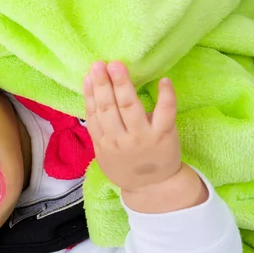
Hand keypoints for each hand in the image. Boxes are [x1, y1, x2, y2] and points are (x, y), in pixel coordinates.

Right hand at [83, 61, 181, 191]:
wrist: (153, 188)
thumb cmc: (126, 168)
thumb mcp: (104, 153)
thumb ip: (98, 130)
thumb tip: (93, 98)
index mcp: (104, 143)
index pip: (94, 114)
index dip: (90, 94)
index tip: (88, 75)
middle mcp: (121, 139)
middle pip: (109, 108)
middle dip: (102, 85)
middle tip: (99, 64)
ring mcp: (142, 137)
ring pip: (130, 107)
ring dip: (123, 85)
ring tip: (117, 66)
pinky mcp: (164, 135)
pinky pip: (165, 112)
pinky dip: (165, 96)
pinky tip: (163, 81)